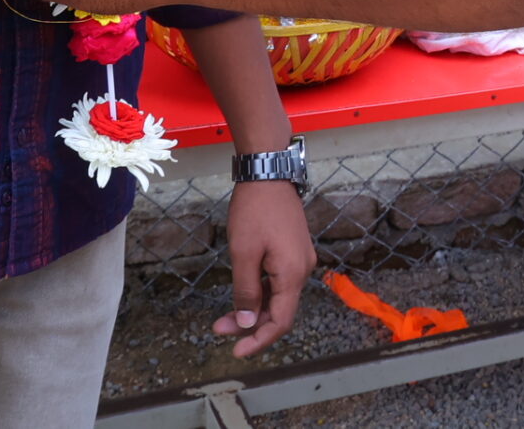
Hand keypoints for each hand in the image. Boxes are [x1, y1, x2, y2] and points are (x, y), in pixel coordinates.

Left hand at [213, 180, 311, 356]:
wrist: (268, 173)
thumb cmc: (254, 211)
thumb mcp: (244, 254)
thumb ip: (246, 292)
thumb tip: (248, 323)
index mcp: (293, 273)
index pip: (281, 321)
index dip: (260, 340)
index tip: (237, 351)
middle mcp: (303, 269)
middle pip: (280, 311)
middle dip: (251, 325)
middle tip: (220, 329)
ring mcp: (300, 259)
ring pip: (278, 296)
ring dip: (253, 309)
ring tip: (224, 317)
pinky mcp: (293, 250)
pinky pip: (279, 281)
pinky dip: (260, 292)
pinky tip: (242, 294)